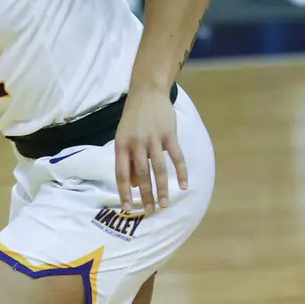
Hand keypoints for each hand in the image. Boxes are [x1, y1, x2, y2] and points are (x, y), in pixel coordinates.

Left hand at [114, 87, 186, 214]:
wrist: (147, 93)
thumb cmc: (133, 120)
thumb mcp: (123, 138)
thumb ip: (129, 160)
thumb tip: (134, 185)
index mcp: (121, 146)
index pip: (121, 174)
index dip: (124, 192)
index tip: (127, 207)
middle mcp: (136, 144)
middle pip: (142, 174)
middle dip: (146, 195)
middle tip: (151, 210)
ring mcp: (153, 138)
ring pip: (159, 168)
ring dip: (162, 188)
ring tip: (165, 204)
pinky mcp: (169, 134)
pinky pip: (176, 157)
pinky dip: (181, 172)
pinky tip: (183, 185)